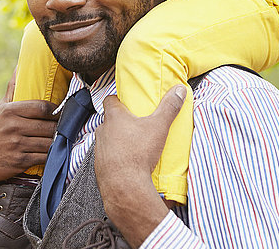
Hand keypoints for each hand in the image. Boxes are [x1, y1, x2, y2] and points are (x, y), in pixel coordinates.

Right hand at [0, 99, 57, 198]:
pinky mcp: (19, 161)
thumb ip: (12, 89)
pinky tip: (54, 153)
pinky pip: (43, 156)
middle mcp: (13, 126)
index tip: (62, 112)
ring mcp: (16, 144)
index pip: (42, 107)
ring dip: (58, 142)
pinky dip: (51, 155)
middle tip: (67, 127)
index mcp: (10, 111)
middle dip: (60, 127)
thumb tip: (19, 67)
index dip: (56, 110)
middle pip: (48, 125)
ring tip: (62, 139)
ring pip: (48, 142)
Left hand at [95, 85, 186, 248]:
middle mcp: (103, 130)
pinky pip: (106, 157)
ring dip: (117, 140)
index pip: (110, 100)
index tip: (128, 103)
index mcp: (114, 116)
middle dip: (121, 122)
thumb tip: (179, 90)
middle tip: (136, 126)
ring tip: (134, 146)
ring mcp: (99, 149)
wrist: (125, 187)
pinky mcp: (99, 166)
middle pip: (109, 120)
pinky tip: (128, 164)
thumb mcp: (159, 127)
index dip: (118, 100)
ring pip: (107, 139)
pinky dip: (115, 158)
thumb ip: (169, 107)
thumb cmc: (139, 153)